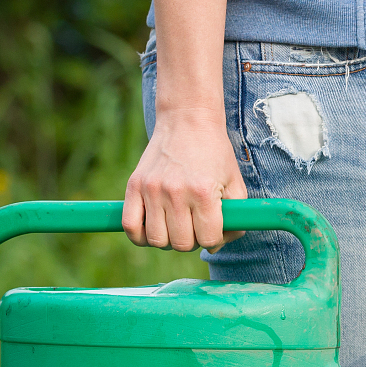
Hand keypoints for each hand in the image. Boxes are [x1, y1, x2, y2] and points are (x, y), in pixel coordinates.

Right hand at [123, 108, 246, 251]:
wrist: (188, 121)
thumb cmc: (216, 155)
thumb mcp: (236, 184)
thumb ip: (235, 219)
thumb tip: (218, 245)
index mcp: (204, 193)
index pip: (208, 239)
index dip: (214, 240)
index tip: (212, 229)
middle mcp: (176, 192)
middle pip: (182, 243)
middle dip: (192, 241)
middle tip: (194, 226)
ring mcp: (152, 189)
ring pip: (157, 240)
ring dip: (168, 240)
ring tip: (175, 226)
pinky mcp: (134, 185)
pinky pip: (130, 226)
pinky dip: (140, 236)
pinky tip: (151, 229)